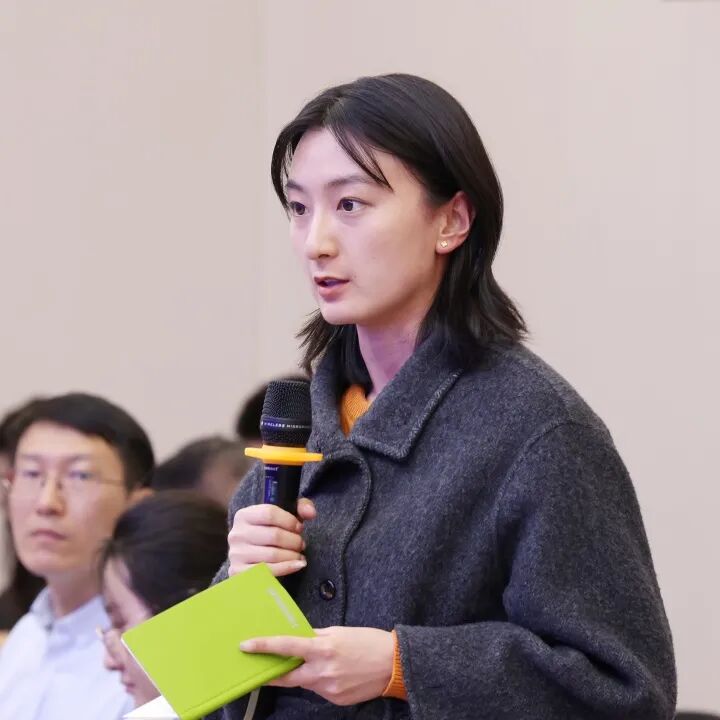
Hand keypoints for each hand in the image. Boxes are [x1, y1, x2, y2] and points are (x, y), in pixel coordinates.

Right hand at [228, 498, 315, 576]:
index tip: (299, 528)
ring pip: (272, 554)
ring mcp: (236, 554)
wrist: (252, 557)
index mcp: (244, 515)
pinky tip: (297, 565)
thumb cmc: (271, 533)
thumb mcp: (284, 515)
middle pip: (274, 535)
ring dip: (292, 556)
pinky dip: (286, 568)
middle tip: (302, 544)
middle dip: (294, 541)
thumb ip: (301, 507)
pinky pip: (267, 572)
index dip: (289, 521)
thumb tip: (311, 513)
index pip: (269, 513)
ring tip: (299, 555)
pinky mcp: (239, 573)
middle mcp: (237, 534)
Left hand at [240, 626, 394, 705]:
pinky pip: (319, 690)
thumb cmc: (368, 641)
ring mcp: (328, 689)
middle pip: (287, 676)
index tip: (246, 645)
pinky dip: (320, 680)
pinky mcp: (335, 700)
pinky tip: (335, 672)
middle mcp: (322, 671)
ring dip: (304, 673)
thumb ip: (315, 636)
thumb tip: (298, 637)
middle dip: (273, 672)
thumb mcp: (339, 632)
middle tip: (262, 667)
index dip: (264, 646)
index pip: (286, 647)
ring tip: (320, 662)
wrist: (394, 664)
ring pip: (305, 682)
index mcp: (323, 649)